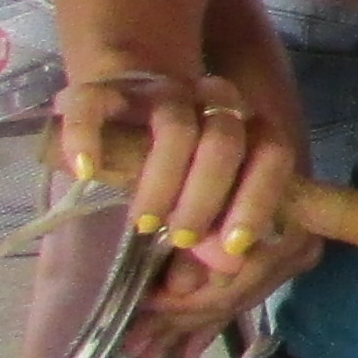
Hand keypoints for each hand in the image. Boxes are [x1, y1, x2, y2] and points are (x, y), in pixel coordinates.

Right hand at [57, 70, 313, 351]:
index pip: (271, 153)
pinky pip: (94, 106)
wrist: (122, 99)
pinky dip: (88, 138)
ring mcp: (159, 89)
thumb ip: (215, 227)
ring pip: (175, 125)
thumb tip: (227, 268)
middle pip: (225, 141)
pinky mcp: (104, 88)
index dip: (257, 199)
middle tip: (183, 238)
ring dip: (162, 181)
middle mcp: (210, 100)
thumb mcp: (197, 194)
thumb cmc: (174, 158)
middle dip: (208, 197)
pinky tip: (87, 171)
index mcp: (244, 125)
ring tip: (145, 224)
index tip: (234, 246)